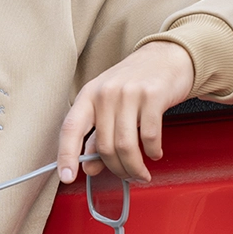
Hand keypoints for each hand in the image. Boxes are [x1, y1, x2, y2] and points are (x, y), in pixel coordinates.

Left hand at [57, 41, 194, 184]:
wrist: (167, 56)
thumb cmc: (135, 82)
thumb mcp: (109, 105)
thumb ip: (97, 135)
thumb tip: (89, 167)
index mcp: (88, 95)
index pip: (70, 128)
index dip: (66, 155)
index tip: (66, 176)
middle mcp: (105, 93)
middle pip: (104, 145)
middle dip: (116, 169)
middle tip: (127, 176)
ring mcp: (129, 93)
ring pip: (125, 145)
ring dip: (134, 166)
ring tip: (140, 172)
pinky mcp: (153, 96)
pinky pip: (150, 136)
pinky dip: (153, 151)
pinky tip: (155, 153)